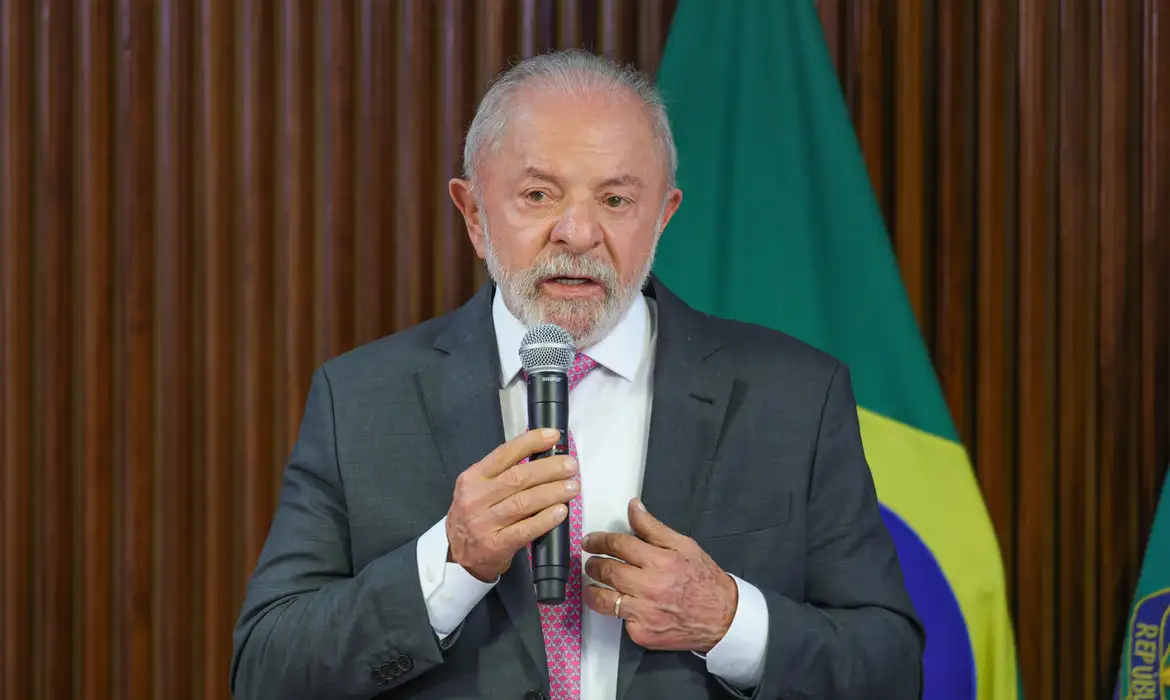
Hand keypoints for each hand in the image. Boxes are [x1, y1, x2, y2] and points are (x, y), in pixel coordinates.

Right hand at [446, 428, 578, 581]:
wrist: (457, 554)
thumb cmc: (474, 516)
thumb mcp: (478, 489)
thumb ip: (503, 474)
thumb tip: (544, 458)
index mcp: (473, 478)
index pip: (504, 453)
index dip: (531, 442)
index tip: (553, 436)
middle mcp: (476, 498)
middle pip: (518, 478)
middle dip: (549, 469)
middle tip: (571, 466)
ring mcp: (484, 523)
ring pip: (524, 502)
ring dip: (552, 492)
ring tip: (572, 487)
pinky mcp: (495, 545)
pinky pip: (525, 530)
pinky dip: (545, 519)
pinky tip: (560, 512)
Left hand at [581, 498, 737, 653]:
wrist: (723, 617)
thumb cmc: (704, 579)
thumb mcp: (684, 545)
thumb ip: (653, 527)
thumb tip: (633, 507)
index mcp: (661, 561)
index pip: (619, 545)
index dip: (599, 541)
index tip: (590, 541)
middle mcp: (651, 587)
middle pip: (608, 572)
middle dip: (593, 564)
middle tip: (591, 562)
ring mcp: (645, 614)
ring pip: (605, 601)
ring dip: (593, 591)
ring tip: (593, 585)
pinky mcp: (643, 634)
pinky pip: (621, 621)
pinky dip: (619, 612)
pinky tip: (623, 606)